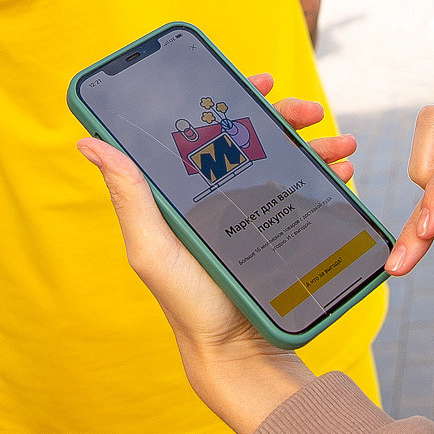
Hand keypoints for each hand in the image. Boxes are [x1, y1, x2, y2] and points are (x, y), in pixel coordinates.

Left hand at [76, 72, 346, 433]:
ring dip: (317, 144)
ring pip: (287, 159)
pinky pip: (307, 191)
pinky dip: (328, 175)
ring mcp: (253, 210)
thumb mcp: (151, 248)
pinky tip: (343, 172)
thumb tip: (89, 142)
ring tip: (342, 145)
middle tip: (309, 110)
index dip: (231, 98)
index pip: (207, 128)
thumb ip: (129, 195)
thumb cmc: (187, 301)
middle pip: (255, 136)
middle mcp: (219, 193)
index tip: (256, 81)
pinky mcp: (281, 230)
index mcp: (185, 189)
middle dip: (286, 115)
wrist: (237, 353)